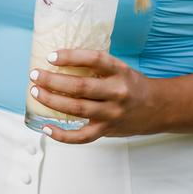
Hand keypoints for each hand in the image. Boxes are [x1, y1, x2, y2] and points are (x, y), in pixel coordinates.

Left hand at [28, 50, 154, 143]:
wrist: (158, 108)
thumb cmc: (131, 85)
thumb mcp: (120, 69)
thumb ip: (96, 66)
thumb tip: (59, 60)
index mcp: (120, 72)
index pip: (95, 59)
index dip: (71, 57)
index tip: (51, 56)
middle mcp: (117, 92)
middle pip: (80, 87)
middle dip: (53, 80)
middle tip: (35, 75)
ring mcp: (112, 114)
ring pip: (77, 109)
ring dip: (52, 101)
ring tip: (35, 92)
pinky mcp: (107, 131)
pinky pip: (82, 137)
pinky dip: (62, 135)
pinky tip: (46, 128)